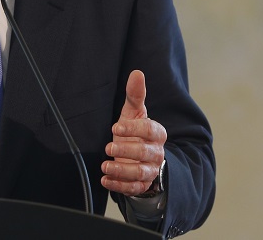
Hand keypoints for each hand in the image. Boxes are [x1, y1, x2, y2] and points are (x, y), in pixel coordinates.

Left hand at [101, 70, 166, 195]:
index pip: (150, 130)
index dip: (134, 128)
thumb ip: (135, 95)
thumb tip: (137, 73)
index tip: (116, 127)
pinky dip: (119, 185)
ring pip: (140, 172)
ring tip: (105, 165)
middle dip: (127, 150)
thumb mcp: (134, 113)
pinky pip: (134, 188)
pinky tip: (105, 179)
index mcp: (157, 133)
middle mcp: (157, 152)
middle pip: (146, 152)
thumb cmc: (136, 132)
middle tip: (109, 147)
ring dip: (122, 170)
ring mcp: (151, 170)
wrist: (139, 157)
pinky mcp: (142, 184)